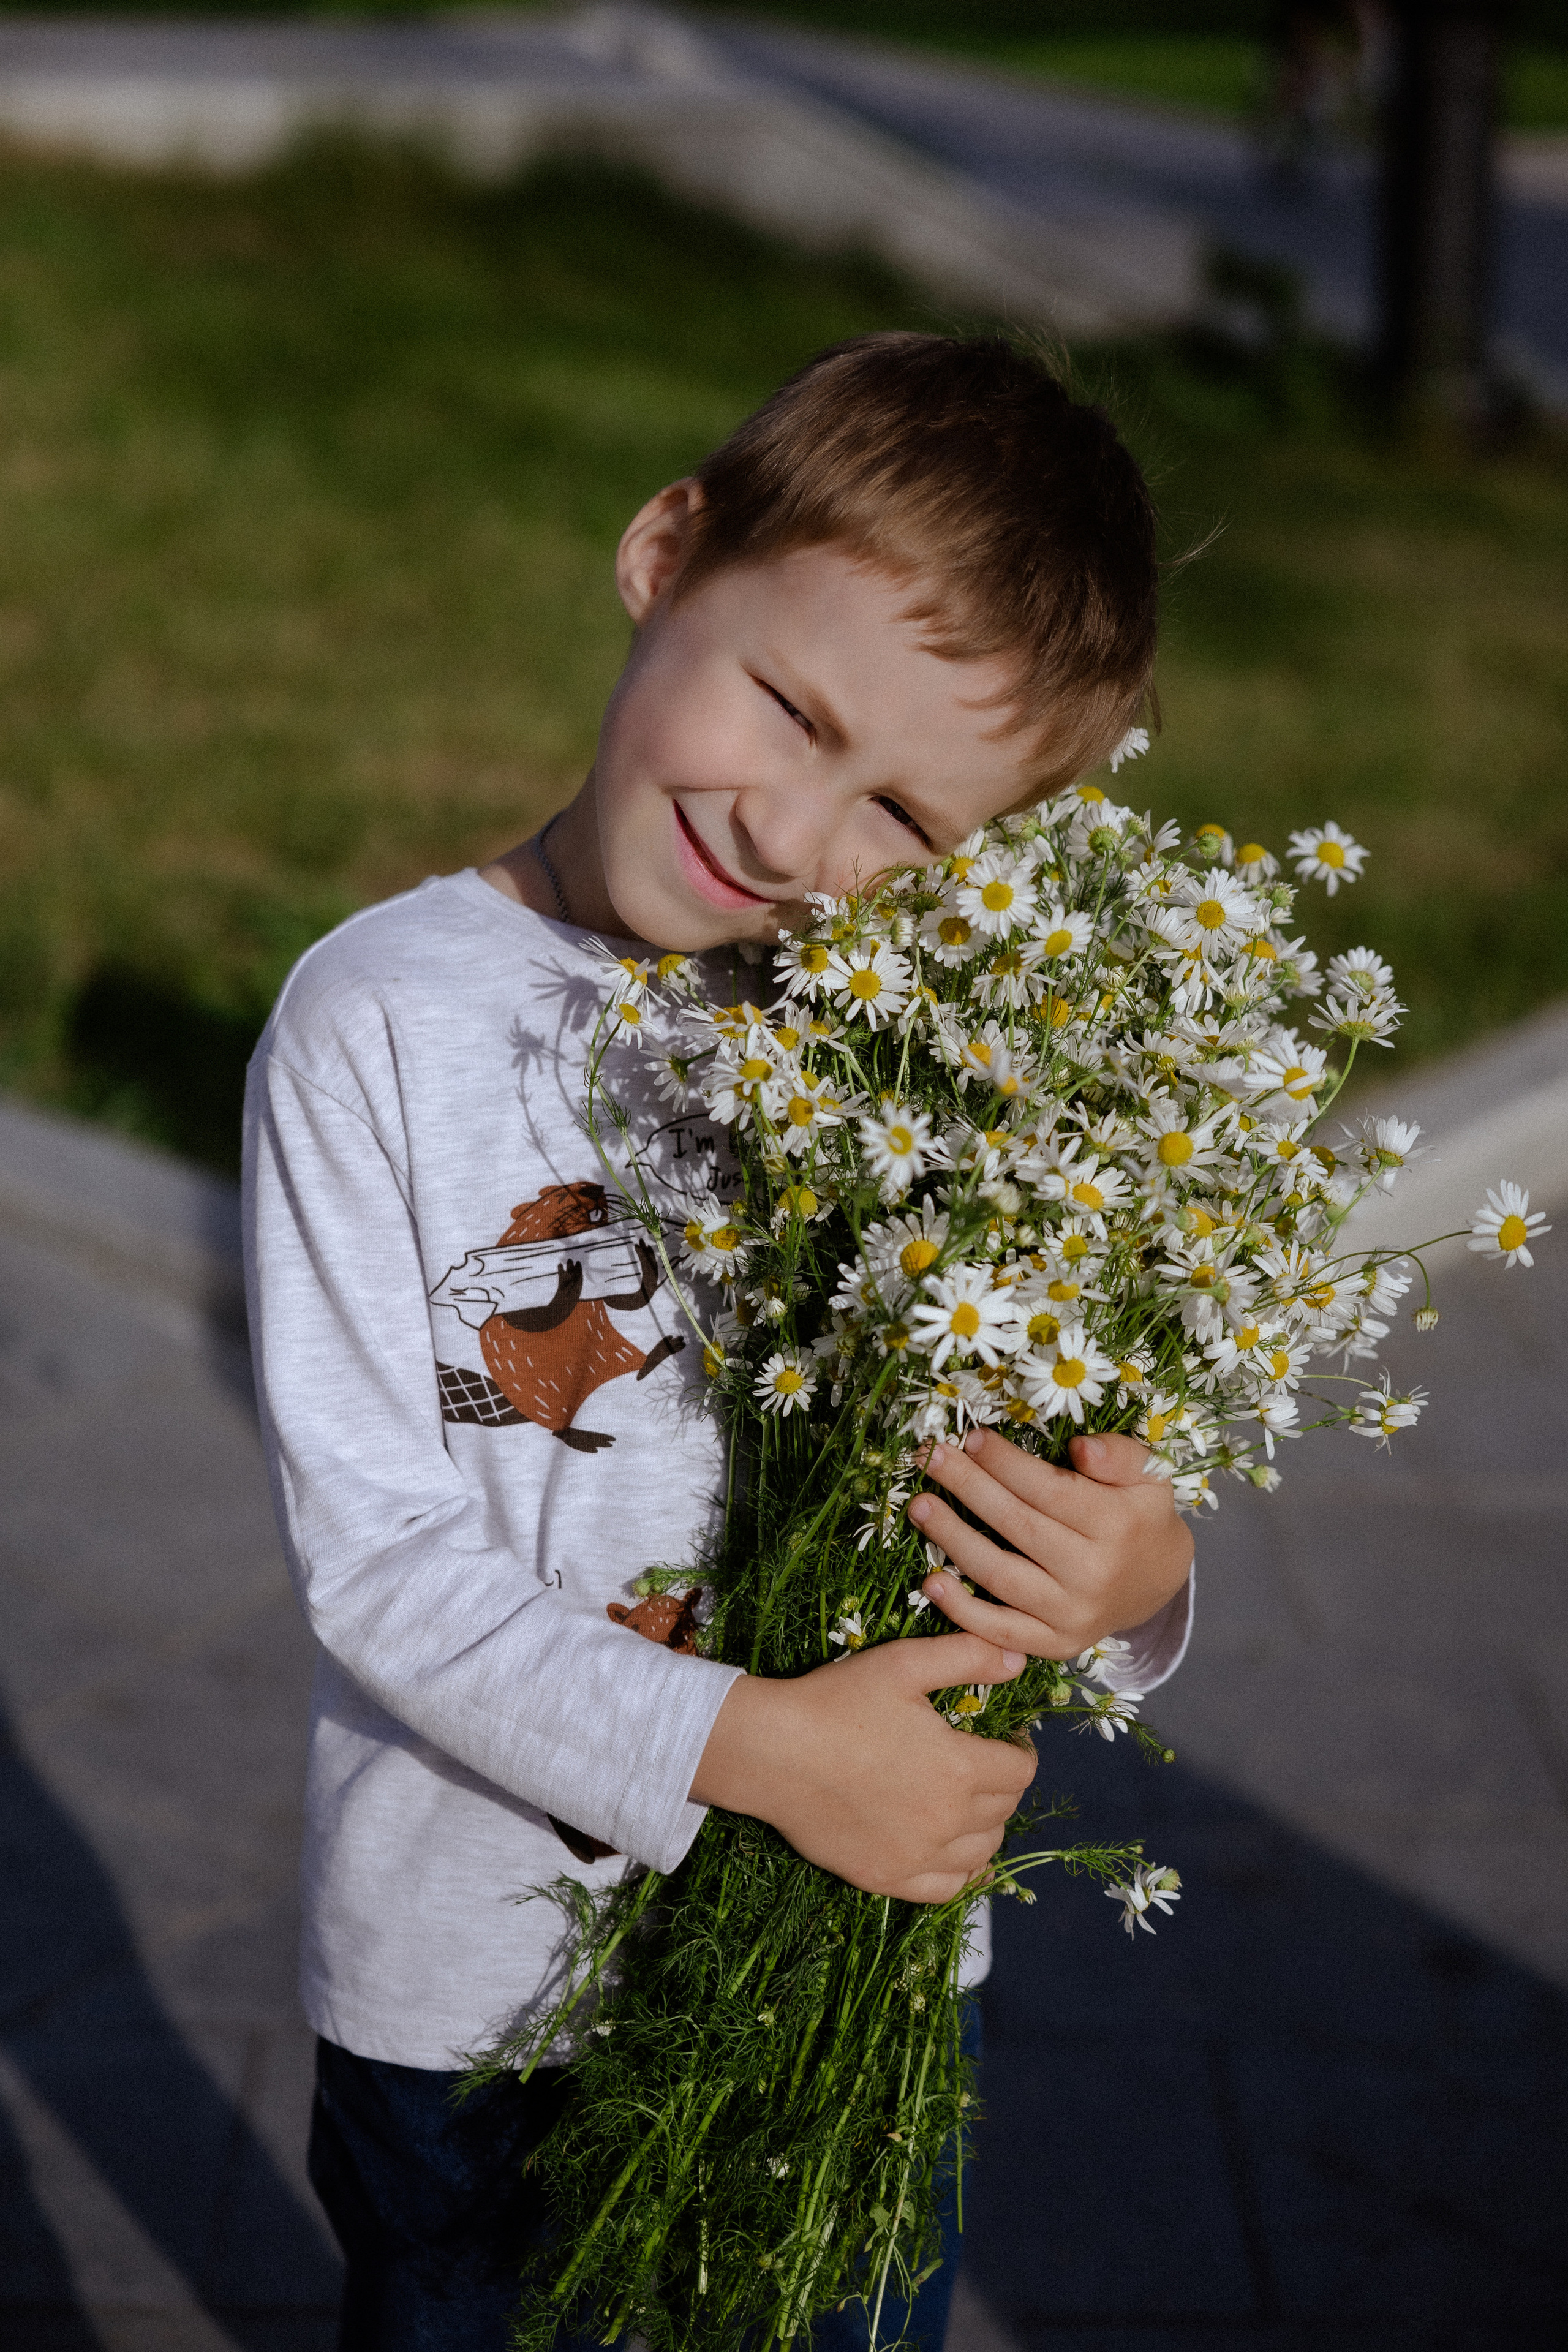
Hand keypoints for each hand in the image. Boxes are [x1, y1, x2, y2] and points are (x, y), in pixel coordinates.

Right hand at [689, 1633, 1034, 1902]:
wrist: (772, 1753)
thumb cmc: (836, 1703)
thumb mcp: (903, 1663)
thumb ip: (966, 1657)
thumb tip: (1018, 1659)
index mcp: (959, 1768)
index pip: (1020, 1770)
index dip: (1018, 1749)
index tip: (1005, 1738)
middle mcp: (946, 1821)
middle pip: (1004, 1810)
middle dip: (1001, 1784)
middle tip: (980, 1763)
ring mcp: (916, 1856)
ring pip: (982, 1851)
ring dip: (985, 1825)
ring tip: (965, 1801)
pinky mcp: (885, 1878)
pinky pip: (947, 1888)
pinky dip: (959, 1870)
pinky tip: (949, 1848)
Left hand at [907, 1429, 1191, 1661]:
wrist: (1157, 1582)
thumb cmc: (1140, 1514)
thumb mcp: (1149, 1473)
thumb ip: (1119, 1454)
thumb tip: (1081, 1448)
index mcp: (1117, 1525)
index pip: (1049, 1490)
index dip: (1005, 1463)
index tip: (973, 1437)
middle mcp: (1093, 1575)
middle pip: (1017, 1526)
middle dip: (968, 1487)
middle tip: (932, 1458)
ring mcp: (1072, 1615)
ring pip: (999, 1575)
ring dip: (952, 1539)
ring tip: (920, 1507)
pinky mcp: (1056, 1644)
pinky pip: (1000, 1630)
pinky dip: (961, 1610)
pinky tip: (931, 1581)